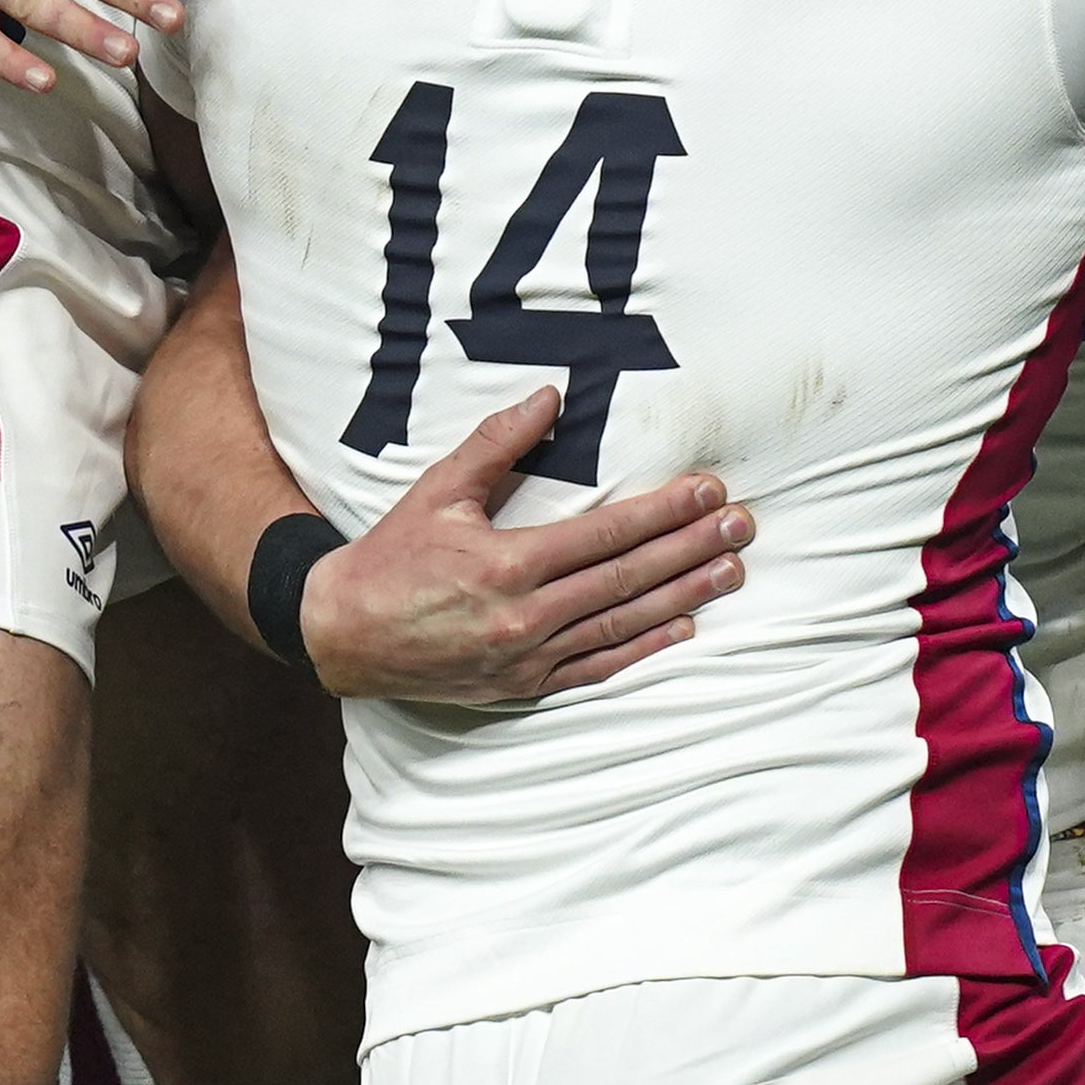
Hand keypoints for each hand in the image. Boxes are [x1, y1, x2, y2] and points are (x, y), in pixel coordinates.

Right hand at [300, 392, 752, 699]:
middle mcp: (525, 616)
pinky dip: (645, 649)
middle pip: (627, 578)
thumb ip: (497, 445)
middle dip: (691, 550)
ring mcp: (528, 657)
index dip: (663, 512)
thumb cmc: (391, 557)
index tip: (707, 492)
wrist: (343, 635)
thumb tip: (551, 399)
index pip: (606, 533)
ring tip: (731, 571)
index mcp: (508, 565)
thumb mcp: (438, 492)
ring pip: (623, 625)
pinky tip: (684, 627)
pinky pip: (598, 668)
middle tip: (741, 527)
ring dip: (683, 596)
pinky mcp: (525, 685)